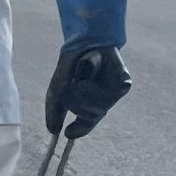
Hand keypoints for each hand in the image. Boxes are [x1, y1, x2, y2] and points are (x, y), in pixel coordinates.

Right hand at [45, 0, 128, 137]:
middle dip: (77, 105)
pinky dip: (95, 86)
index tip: (67, 133)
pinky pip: (110, 97)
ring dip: (85, 95)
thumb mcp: (57, 88)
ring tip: (81, 79)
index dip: (78, 130)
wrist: (85, 42)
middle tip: (71, 90)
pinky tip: (90, 75)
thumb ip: (54, 110)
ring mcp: (114, 93)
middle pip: (91, 117)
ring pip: (100, 109)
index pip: (85, 124)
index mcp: (88, 104)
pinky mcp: (123, 84)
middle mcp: (103, 101)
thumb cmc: (72, 64)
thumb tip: (52, 130)